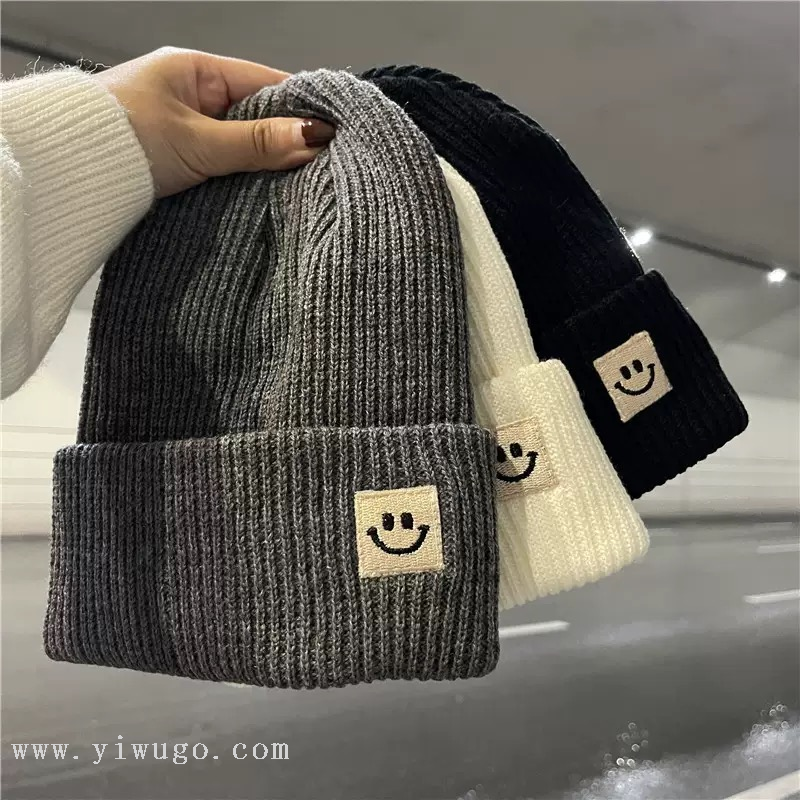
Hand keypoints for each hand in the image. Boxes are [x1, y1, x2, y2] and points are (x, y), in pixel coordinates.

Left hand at [96, 47, 334, 197]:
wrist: (64, 177)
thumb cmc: (123, 145)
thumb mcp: (198, 142)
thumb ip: (256, 142)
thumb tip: (314, 137)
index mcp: (197, 70)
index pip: (268, 82)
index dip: (304, 106)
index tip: (336, 133)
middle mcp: (194, 93)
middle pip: (259, 114)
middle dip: (288, 138)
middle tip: (325, 166)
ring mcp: (188, 125)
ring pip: (244, 142)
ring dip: (266, 162)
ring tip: (303, 183)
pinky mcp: (181, 157)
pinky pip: (225, 162)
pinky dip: (244, 176)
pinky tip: (266, 192)